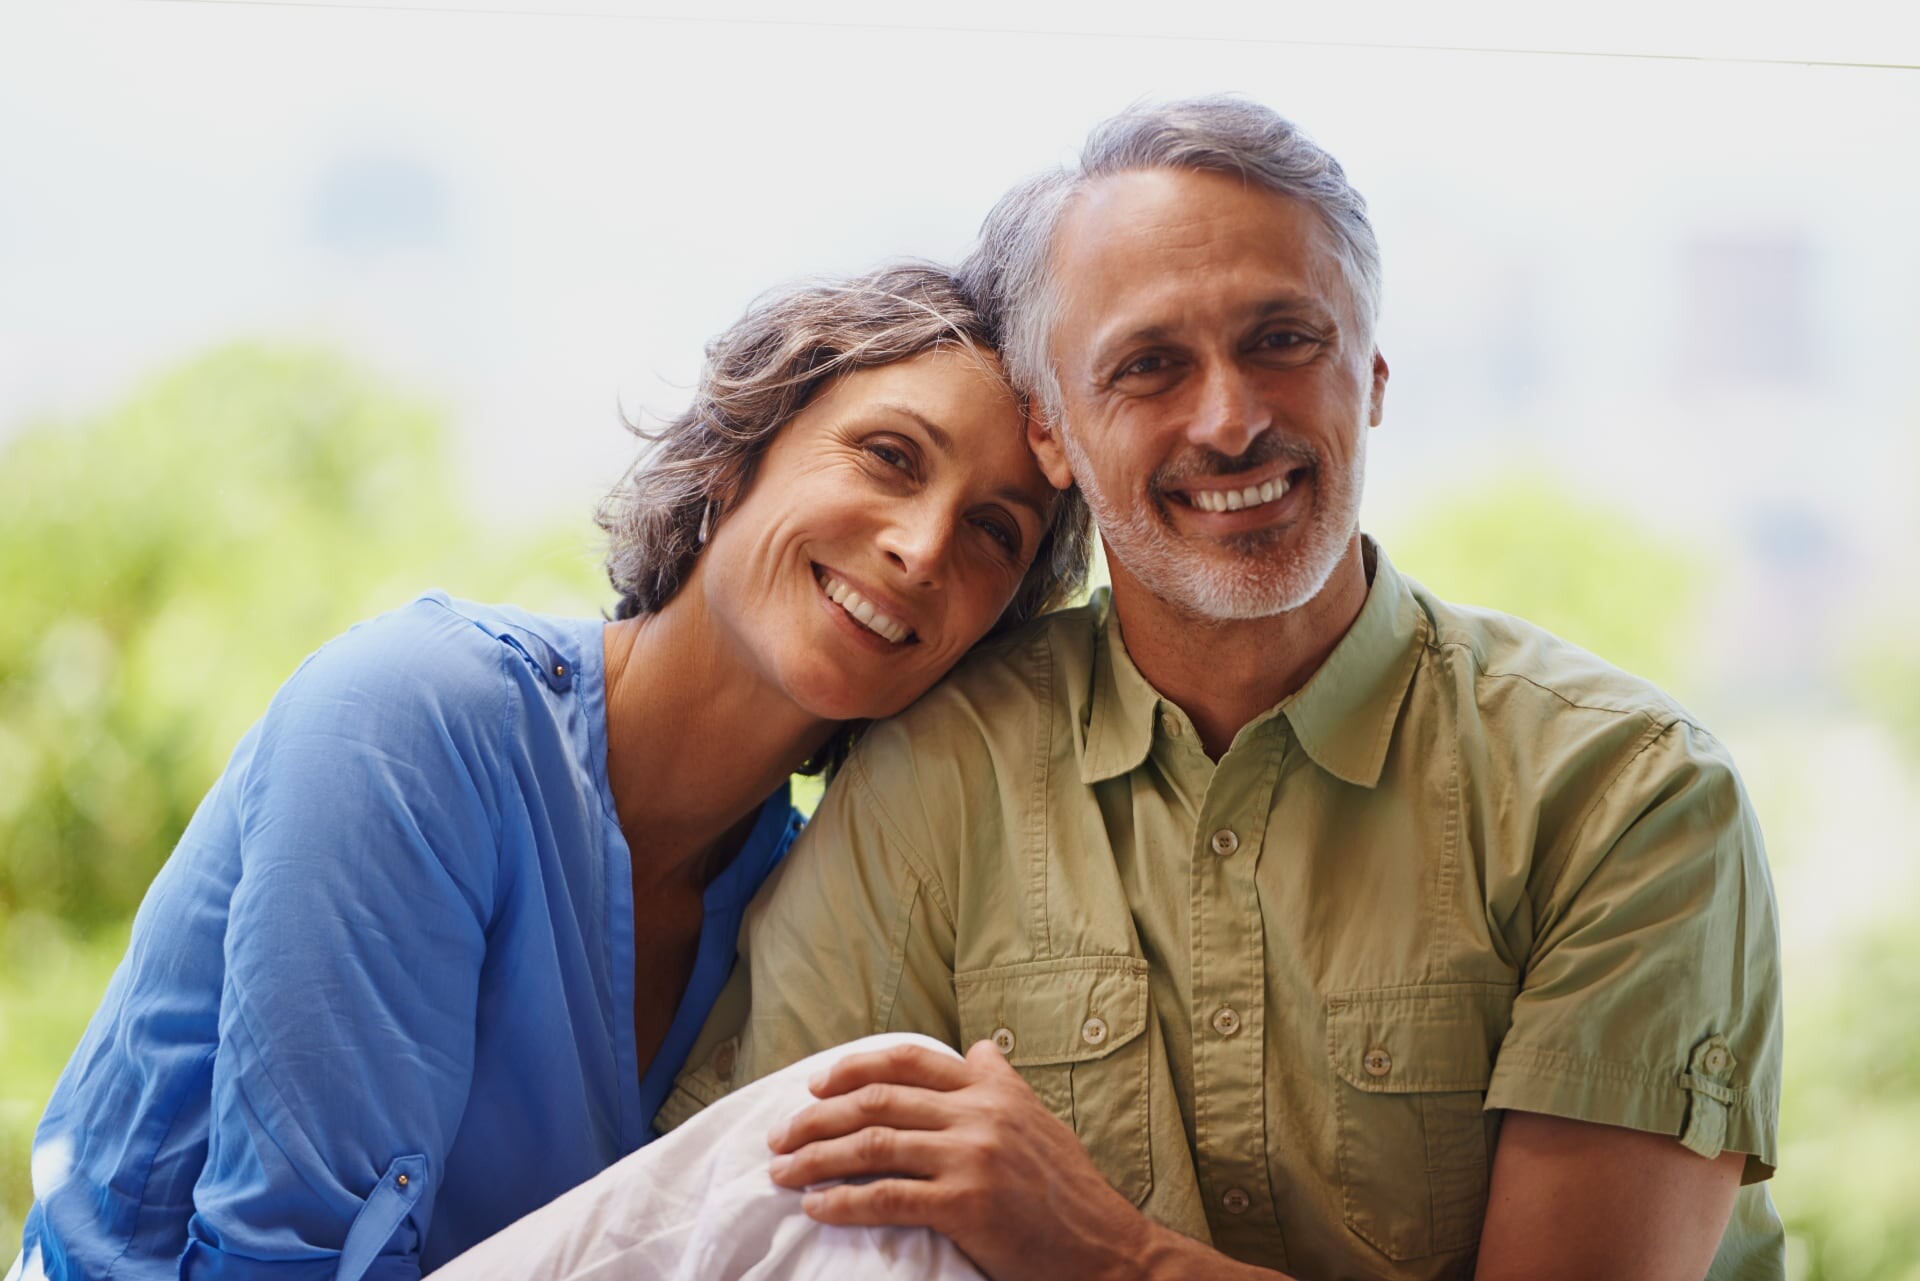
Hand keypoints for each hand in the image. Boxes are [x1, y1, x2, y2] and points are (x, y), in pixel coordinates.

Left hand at [765, 1039, 1151, 1280]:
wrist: (1105, 1245)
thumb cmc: (1067, 1188)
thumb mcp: (1038, 1118)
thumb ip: (1000, 1082)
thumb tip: (977, 1047)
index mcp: (992, 1087)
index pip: (908, 1060)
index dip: (853, 1067)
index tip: (815, 1085)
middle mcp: (979, 1111)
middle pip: (877, 1099)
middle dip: (817, 1116)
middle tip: (781, 1133)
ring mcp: (971, 1156)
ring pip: (872, 1143)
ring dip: (816, 1158)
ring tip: (781, 1171)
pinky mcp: (965, 1204)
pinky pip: (886, 1197)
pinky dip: (842, 1201)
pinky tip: (815, 1206)